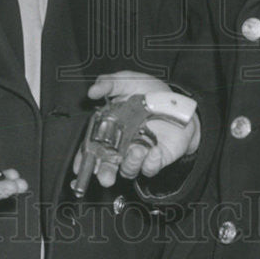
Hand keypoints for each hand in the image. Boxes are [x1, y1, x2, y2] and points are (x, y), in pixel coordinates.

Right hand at [72, 71, 200, 188]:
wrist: (179, 102)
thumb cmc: (150, 92)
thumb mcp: (128, 81)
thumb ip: (110, 83)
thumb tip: (92, 91)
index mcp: (109, 128)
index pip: (92, 147)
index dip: (84, 158)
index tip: (80, 167)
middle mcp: (121, 145)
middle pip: (107, 166)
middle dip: (104, 173)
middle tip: (105, 177)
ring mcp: (139, 153)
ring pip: (129, 169)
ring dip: (130, 164)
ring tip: (137, 150)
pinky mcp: (157, 158)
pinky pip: (151, 167)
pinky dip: (151, 163)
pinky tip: (154, 151)